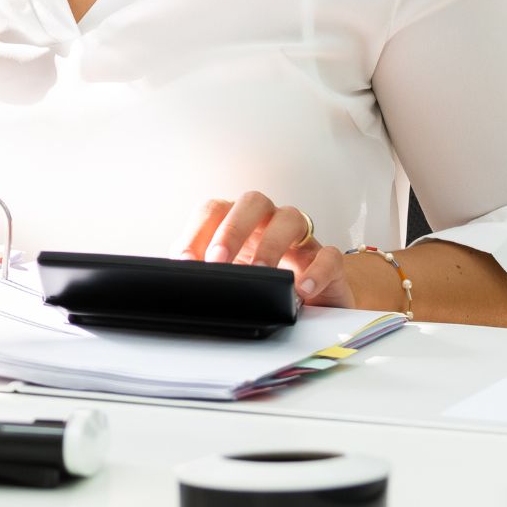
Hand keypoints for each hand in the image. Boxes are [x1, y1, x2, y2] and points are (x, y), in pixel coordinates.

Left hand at [173, 191, 353, 307]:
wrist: (308, 304)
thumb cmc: (260, 282)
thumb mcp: (226, 274)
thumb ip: (202, 267)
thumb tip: (179, 272)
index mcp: (239, 221)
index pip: (214, 209)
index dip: (198, 231)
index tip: (187, 260)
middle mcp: (269, 222)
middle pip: (253, 201)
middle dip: (233, 229)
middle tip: (219, 260)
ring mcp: (300, 239)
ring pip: (291, 218)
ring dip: (271, 245)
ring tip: (260, 272)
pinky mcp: (326, 261)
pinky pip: (328, 255)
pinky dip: (317, 270)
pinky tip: (302, 288)